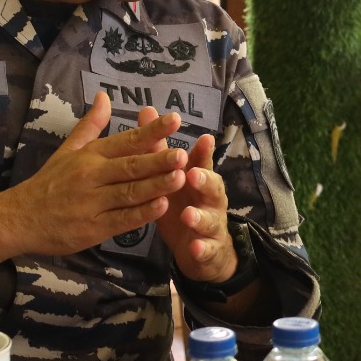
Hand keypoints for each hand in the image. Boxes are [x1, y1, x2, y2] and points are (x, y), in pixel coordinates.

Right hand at [0, 91, 192, 257]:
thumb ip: (91, 124)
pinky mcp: (93, 228)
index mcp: (90, 155)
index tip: (175, 120)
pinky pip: (122, 220)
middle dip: (158, 160)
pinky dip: (142, 214)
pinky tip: (161, 207)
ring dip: (156, 186)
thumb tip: (104, 95)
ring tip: (181, 178)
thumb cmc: (49, 183)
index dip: (151, 130)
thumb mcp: (68, 150)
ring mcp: (92, 204)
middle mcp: (92, 176)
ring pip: (129, 193)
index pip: (125, 140)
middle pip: (130, 166)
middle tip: (182, 154)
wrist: (18, 218)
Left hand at [138, 105, 235, 283]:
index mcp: (200, 179)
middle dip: (204, 180)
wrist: (202, 248)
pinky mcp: (208, 249)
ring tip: (188, 214)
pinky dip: (201, 248)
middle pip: (213, 186)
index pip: (203, 162)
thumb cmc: (183, 204)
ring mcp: (211, 224)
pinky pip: (206, 249)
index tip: (203, 138)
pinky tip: (194, 247)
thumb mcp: (172, 178)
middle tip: (192, 174)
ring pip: (210, 218)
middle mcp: (210, 199)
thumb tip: (147, 111)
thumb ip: (160, 148)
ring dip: (200, 216)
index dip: (204, 152)